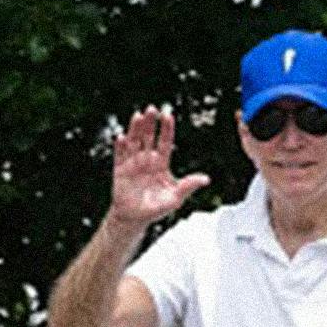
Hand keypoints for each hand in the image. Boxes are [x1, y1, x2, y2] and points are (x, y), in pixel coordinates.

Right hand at [110, 105, 210, 226]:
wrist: (135, 218)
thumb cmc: (156, 208)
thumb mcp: (175, 198)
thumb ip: (188, 186)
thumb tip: (206, 179)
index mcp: (161, 163)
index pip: (165, 142)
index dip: (166, 129)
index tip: (168, 115)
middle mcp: (147, 159)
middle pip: (149, 137)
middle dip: (150, 123)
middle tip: (152, 108)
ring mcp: (133, 162)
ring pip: (134, 141)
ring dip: (135, 128)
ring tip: (138, 115)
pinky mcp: (120, 169)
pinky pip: (119, 155)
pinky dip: (120, 146)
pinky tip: (122, 137)